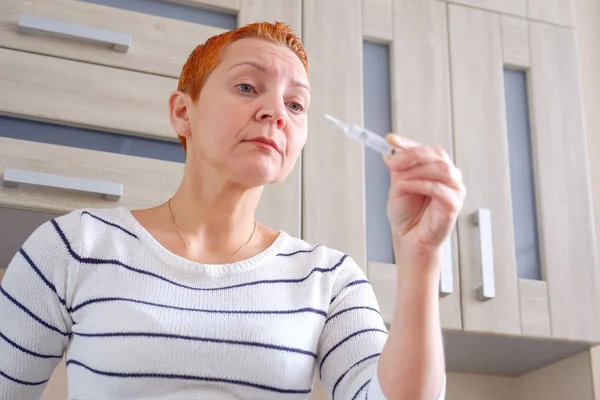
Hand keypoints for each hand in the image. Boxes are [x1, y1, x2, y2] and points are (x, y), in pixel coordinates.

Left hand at [383, 134, 465, 263]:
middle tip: (393, 161)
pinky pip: (439, 188)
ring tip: (398, 179)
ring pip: (441, 169)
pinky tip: (404, 187)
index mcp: (437, 170)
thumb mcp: (398, 185)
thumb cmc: (407, 215)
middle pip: (437, 155)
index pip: (427, 149)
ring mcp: (454, 190)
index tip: (390, 140)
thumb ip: (398, 168)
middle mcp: (449, 178)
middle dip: (412, 155)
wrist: (409, 239)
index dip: (408, 143)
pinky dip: (418, 184)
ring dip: (415, 171)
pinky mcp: (453, 205)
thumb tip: (391, 151)